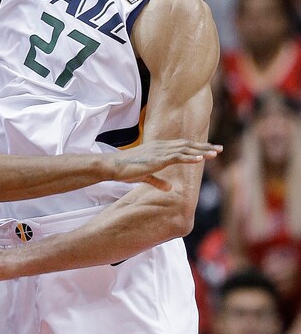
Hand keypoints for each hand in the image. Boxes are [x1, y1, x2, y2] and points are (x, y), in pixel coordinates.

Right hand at [107, 139, 221, 190]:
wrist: (114, 166)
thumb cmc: (126, 170)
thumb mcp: (146, 176)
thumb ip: (158, 181)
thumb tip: (170, 189)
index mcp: (160, 148)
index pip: (182, 145)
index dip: (197, 147)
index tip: (210, 148)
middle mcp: (162, 146)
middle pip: (188, 145)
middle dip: (204, 146)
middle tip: (220, 149)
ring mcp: (160, 151)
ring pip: (185, 150)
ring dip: (201, 151)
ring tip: (215, 153)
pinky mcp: (157, 159)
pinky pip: (176, 157)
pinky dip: (189, 157)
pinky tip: (200, 159)